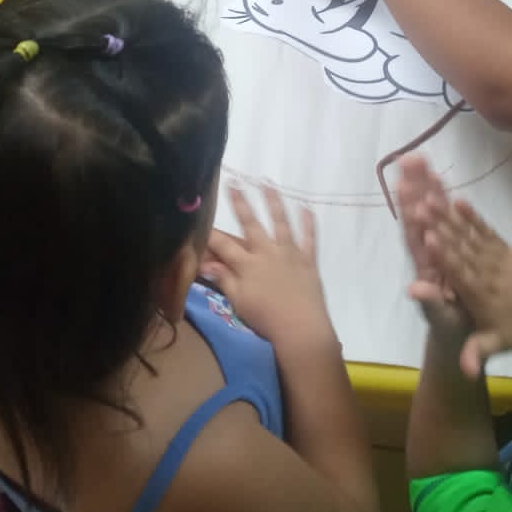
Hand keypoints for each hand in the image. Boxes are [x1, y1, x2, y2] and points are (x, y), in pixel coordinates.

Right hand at [204, 184, 336, 353]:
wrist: (300, 328)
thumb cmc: (265, 318)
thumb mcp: (238, 301)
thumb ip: (224, 279)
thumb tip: (205, 263)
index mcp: (247, 264)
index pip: (224, 245)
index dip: (211, 233)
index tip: (202, 219)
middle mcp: (267, 252)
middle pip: (251, 224)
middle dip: (240, 203)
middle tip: (234, 183)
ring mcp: (290, 253)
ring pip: (281, 222)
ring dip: (274, 202)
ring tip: (268, 183)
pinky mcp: (308, 260)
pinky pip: (309, 238)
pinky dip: (309, 223)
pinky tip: (306, 207)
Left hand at [396, 156, 468, 339]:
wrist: (461, 336)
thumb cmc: (452, 329)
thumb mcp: (443, 319)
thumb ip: (430, 304)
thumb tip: (414, 290)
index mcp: (427, 268)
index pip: (415, 236)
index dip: (410, 212)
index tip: (405, 186)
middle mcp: (430, 253)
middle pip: (420, 217)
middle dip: (415, 187)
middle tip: (409, 158)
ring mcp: (440, 247)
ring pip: (432, 213)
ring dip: (425, 186)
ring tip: (419, 158)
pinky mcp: (453, 247)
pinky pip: (448, 219)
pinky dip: (444, 199)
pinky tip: (440, 176)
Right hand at [421, 194, 511, 377]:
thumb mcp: (499, 344)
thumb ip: (478, 352)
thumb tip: (465, 371)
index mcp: (481, 294)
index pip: (460, 272)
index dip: (444, 254)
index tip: (427, 236)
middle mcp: (486, 270)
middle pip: (459, 245)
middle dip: (439, 225)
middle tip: (419, 204)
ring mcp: (495, 256)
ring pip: (468, 233)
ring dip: (449, 215)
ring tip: (430, 195)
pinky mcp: (503, 247)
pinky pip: (485, 229)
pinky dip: (472, 215)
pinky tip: (458, 199)